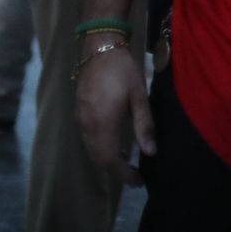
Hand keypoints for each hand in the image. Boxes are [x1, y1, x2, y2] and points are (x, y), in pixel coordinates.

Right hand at [76, 43, 154, 186]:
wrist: (99, 49)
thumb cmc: (123, 71)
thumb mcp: (139, 96)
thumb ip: (144, 125)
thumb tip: (151, 152)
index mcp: (103, 125)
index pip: (111, 160)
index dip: (124, 175)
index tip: (139, 182)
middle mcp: (88, 127)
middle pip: (99, 159)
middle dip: (117, 170)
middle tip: (136, 176)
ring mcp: (81, 120)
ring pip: (92, 150)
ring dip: (108, 160)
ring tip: (128, 163)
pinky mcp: (79, 113)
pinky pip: (88, 140)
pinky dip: (101, 148)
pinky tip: (116, 145)